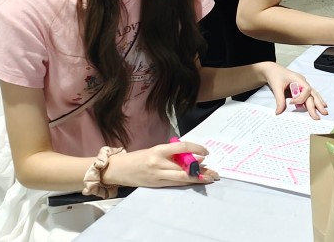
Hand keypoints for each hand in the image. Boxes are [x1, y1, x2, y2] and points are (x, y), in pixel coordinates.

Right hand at [104, 143, 218, 187]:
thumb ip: (171, 153)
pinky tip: (195, 181)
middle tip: (214, 172)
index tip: (205, 152)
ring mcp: (158, 176)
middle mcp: (158, 163)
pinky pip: (175, 183)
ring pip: (182, 178)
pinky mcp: (157, 185)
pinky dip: (187, 182)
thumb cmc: (138, 157)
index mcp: (158, 151)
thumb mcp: (155, 150)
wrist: (119, 169)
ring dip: (197, 178)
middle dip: (201, 170)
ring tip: (209, 178)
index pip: (181, 147)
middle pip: (184, 168)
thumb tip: (192, 157)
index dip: (196, 149)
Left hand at [258, 63, 328, 118]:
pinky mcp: (300, 88)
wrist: (271, 70)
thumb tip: (279, 112)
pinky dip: (315, 100)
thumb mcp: (276, 87)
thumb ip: (279, 100)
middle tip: (321, 114)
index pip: (306, 90)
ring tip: (324, 110)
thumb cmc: (275, 75)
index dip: (301, 98)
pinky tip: (320, 104)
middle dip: (317, 105)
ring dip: (319, 103)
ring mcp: (302, 85)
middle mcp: (303, 82)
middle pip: (312, 94)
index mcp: (299, 79)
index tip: (291, 102)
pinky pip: (310, 95)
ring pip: (313, 94)